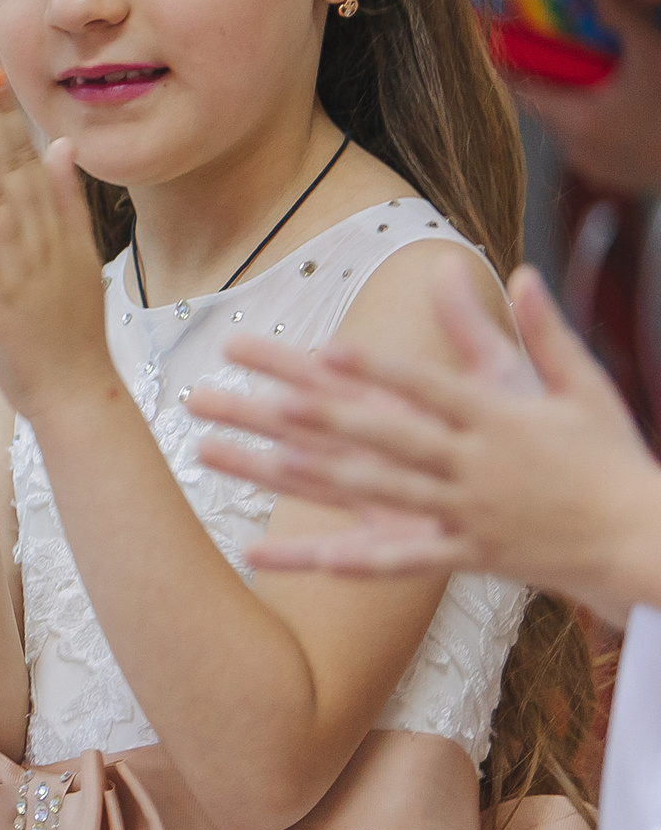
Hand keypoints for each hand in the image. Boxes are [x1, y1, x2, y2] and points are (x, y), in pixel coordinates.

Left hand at [0, 65, 112, 420]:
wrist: (78, 390)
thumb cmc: (71, 327)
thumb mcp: (78, 255)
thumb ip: (66, 199)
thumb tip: (61, 144)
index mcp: (54, 225)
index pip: (27, 156)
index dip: (5, 113)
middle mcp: (39, 236)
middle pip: (11, 166)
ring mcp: (17, 264)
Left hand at [189, 260, 660, 621]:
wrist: (645, 543)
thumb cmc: (608, 457)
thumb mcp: (578, 387)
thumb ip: (537, 330)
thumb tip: (516, 269)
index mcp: (497, 419)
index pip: (425, 389)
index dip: (378, 371)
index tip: (321, 352)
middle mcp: (470, 466)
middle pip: (369, 436)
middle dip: (289, 412)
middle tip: (221, 393)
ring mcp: (461, 514)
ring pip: (359, 492)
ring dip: (283, 473)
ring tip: (212, 452)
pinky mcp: (460, 555)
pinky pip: (389, 561)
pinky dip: (331, 558)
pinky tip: (273, 551)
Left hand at [520, 0, 660, 194]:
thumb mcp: (651, 51)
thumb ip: (619, 10)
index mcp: (574, 122)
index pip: (518, 87)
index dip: (510, 58)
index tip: (504, 31)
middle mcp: (575, 150)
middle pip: (543, 102)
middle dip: (549, 72)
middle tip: (555, 43)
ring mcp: (595, 167)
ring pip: (565, 122)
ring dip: (572, 96)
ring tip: (591, 69)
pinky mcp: (615, 175)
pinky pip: (588, 141)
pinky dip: (593, 118)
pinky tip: (615, 98)